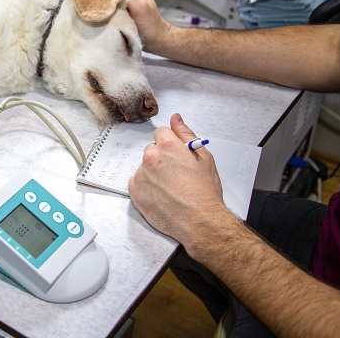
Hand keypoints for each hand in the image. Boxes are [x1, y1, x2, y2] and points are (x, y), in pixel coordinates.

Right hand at [99, 0, 170, 51]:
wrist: (155, 40)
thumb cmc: (152, 24)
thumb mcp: (140, 7)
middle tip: (96, 3)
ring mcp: (123, 1)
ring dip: (102, 2)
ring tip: (100, 10)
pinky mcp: (119, 12)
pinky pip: (107, 7)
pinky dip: (104, 10)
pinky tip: (103, 16)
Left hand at [128, 113, 231, 256]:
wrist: (200, 221)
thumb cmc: (204, 192)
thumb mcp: (203, 157)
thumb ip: (185, 134)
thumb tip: (175, 118)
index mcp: (167, 145)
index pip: (160, 133)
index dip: (170, 145)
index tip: (175, 155)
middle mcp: (151, 157)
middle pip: (152, 151)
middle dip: (161, 159)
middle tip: (176, 175)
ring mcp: (140, 174)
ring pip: (144, 168)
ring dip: (153, 174)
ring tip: (170, 188)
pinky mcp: (134, 190)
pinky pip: (138, 183)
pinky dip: (146, 188)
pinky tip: (161, 195)